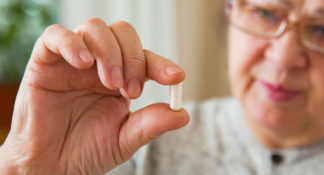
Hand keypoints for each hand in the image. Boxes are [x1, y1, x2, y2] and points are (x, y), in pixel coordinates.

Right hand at [0, 19, 188, 174]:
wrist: (51, 166)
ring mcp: (73, 60)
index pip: (145, 59)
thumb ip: (151, 124)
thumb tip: (183, 114)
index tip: (175, 77)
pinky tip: (83, 63)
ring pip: (96, 29)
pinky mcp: (45, 61)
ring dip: (109, 52)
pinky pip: (57, 36)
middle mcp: (100, 65)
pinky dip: (72, 43)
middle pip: (124, 34)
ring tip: (109, 83)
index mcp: (121, 79)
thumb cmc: (87, 151)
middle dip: (133, 59)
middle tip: (130, 91)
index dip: (161, 64)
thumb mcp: (124, 140)